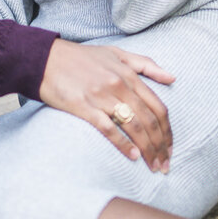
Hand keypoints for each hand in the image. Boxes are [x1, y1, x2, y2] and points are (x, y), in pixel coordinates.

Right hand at [38, 39, 174, 169]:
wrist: (45, 59)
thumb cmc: (81, 57)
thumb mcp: (116, 53)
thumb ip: (145, 64)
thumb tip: (172, 77)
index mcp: (128, 74)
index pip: (158, 107)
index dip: (167, 131)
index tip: (170, 149)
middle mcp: (119, 85)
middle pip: (149, 121)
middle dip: (160, 146)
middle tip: (164, 165)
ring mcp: (102, 96)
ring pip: (133, 126)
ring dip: (147, 149)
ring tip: (152, 166)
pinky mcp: (84, 106)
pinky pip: (109, 128)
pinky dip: (123, 144)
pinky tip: (132, 156)